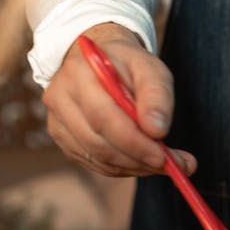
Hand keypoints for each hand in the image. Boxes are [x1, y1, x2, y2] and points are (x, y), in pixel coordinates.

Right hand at [42, 22, 196, 176]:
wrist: (100, 62)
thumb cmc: (128, 65)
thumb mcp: (150, 68)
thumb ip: (157, 96)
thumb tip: (157, 131)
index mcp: (79, 73)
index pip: (104, 117)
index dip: (134, 142)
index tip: (164, 157)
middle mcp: (60, 97)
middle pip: (98, 143)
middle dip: (138, 159)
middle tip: (171, 166)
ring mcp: (57, 120)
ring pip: (97, 158)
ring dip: (133, 166)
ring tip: (161, 163)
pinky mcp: (63, 138)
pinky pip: (93, 163)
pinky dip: (121, 168)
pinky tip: (141, 161)